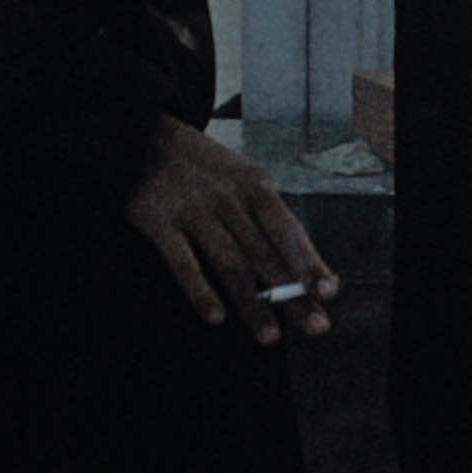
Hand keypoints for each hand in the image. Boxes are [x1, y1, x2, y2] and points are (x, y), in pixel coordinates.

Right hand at [123, 116, 339, 343]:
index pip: (289, 230)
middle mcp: (229, 198)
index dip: (310, 262)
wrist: (141, 135)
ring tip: (270, 337)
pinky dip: (201, 291)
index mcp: (254, 185)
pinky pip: (184, 263)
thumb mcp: (239, 175)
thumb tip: (298, 259)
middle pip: (266, 254)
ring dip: (254, 304)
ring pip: (231, 264)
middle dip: (293, 295)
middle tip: (315, 326)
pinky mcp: (160, 223)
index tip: (329, 292)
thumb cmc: (200, 166)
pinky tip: (216, 317)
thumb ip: (263, 213)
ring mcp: (195, 211)